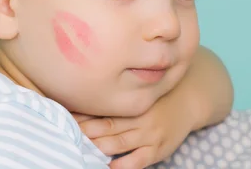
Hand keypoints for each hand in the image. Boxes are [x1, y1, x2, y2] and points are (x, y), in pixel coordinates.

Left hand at [73, 92, 193, 168]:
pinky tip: (107, 167)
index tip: (62, 117)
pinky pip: (138, 161)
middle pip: (105, 126)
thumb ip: (115, 96)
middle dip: (84, 132)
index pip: (101, 108)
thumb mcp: (138, 89)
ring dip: (97, 148)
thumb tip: (82, 96)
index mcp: (130, 100)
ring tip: (77, 151)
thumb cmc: (155, 96)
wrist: (188, 99)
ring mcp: (149, 134)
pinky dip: (122, 166)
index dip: (80, 114)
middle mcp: (138, 116)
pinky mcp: (158, 150)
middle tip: (63, 135)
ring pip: (118, 143)